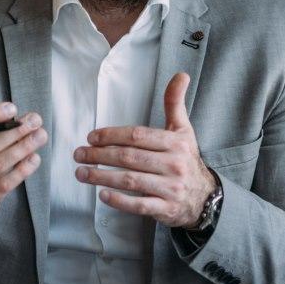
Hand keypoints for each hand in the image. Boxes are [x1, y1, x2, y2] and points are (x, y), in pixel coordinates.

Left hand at [74, 72, 215, 228]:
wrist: (205, 196)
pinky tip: (102, 194)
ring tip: (82, 173)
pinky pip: (139, 205)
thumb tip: (180, 75)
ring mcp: (170, 188)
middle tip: (79, 154)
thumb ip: (175, 103)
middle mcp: (174, 165)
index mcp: (175, 143)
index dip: (111, 135)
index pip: (138, 136)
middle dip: (100, 155)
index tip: (91, 137)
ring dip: (102, 177)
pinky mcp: (166, 208)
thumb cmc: (186, 159)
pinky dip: (120, 200)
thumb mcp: (183, 130)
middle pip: (130, 158)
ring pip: (131, 181)